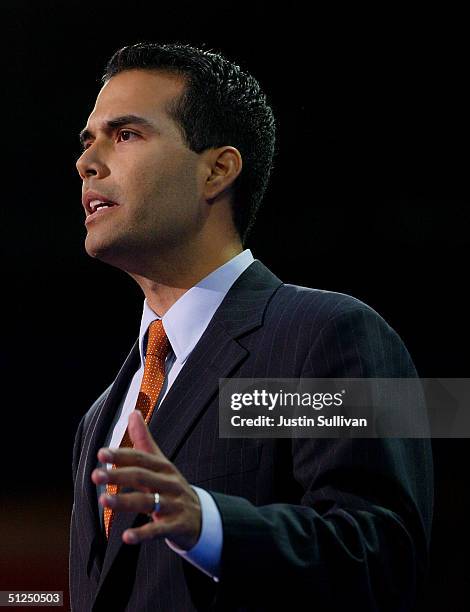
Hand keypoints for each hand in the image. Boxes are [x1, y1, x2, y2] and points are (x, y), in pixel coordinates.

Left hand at [91, 410, 201, 549]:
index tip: (101, 454)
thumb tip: (134, 412)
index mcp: (163, 467)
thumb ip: (144, 440)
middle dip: (119, 475)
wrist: (201, 516)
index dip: (121, 455)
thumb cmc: (172, 487)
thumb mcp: (160, 463)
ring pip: (148, 502)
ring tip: (104, 501)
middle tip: (96, 475)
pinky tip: (126, 537)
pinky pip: (158, 530)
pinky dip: (143, 533)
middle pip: (142, 477)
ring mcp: (173, 504)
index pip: (140, 458)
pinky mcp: (176, 526)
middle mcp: (169, 483)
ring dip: (125, 501)